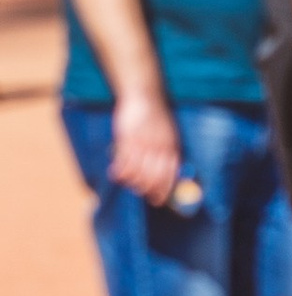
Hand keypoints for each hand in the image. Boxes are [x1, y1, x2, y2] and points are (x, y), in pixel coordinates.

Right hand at [109, 88, 181, 203]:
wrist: (144, 95)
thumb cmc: (156, 117)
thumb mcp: (168, 134)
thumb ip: (167, 152)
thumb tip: (168, 172)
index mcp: (171, 146)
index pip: (168, 175)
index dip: (162, 190)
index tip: (157, 200)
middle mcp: (158, 146)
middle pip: (152, 176)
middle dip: (146, 189)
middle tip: (141, 194)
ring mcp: (142, 142)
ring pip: (137, 170)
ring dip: (132, 181)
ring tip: (128, 183)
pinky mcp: (128, 137)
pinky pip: (124, 160)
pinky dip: (120, 170)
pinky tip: (116, 175)